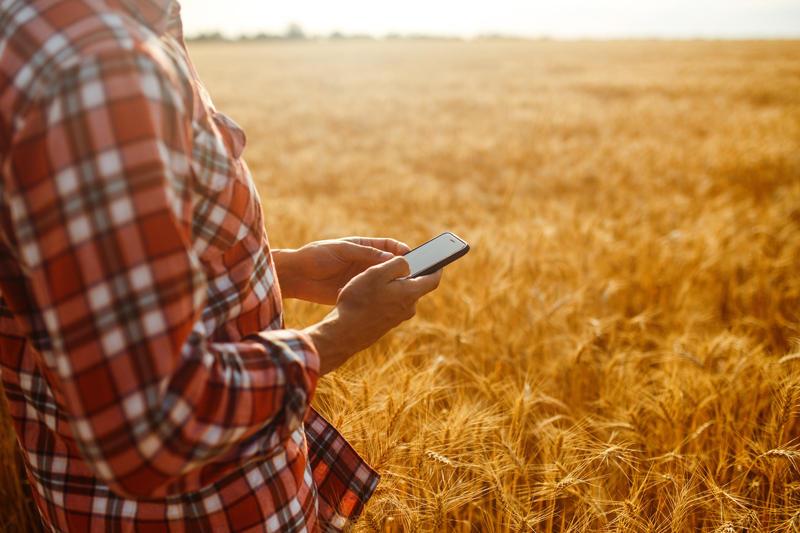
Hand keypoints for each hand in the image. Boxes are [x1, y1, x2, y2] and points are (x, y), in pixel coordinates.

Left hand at [274, 237, 410, 304]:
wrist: (297, 276)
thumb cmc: (317, 255)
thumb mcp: (342, 250)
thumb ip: (365, 253)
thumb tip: (391, 257)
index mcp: (364, 247)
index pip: (389, 247)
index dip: (401, 250)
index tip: (410, 255)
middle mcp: (365, 263)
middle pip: (390, 265)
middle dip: (401, 269)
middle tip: (411, 275)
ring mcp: (362, 279)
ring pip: (383, 282)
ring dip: (391, 285)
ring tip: (400, 289)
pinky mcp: (356, 293)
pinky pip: (371, 295)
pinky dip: (377, 297)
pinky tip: (382, 300)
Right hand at [304, 256, 441, 374]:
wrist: (343, 332)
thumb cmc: (359, 300)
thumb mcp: (377, 273)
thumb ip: (397, 264)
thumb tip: (408, 264)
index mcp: (410, 294)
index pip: (433, 279)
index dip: (437, 267)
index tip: (438, 260)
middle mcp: (408, 308)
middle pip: (413, 286)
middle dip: (404, 275)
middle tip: (387, 267)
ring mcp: (398, 318)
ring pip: (399, 296)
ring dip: (388, 287)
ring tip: (367, 283)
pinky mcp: (387, 324)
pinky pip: (388, 305)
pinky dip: (380, 298)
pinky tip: (363, 297)